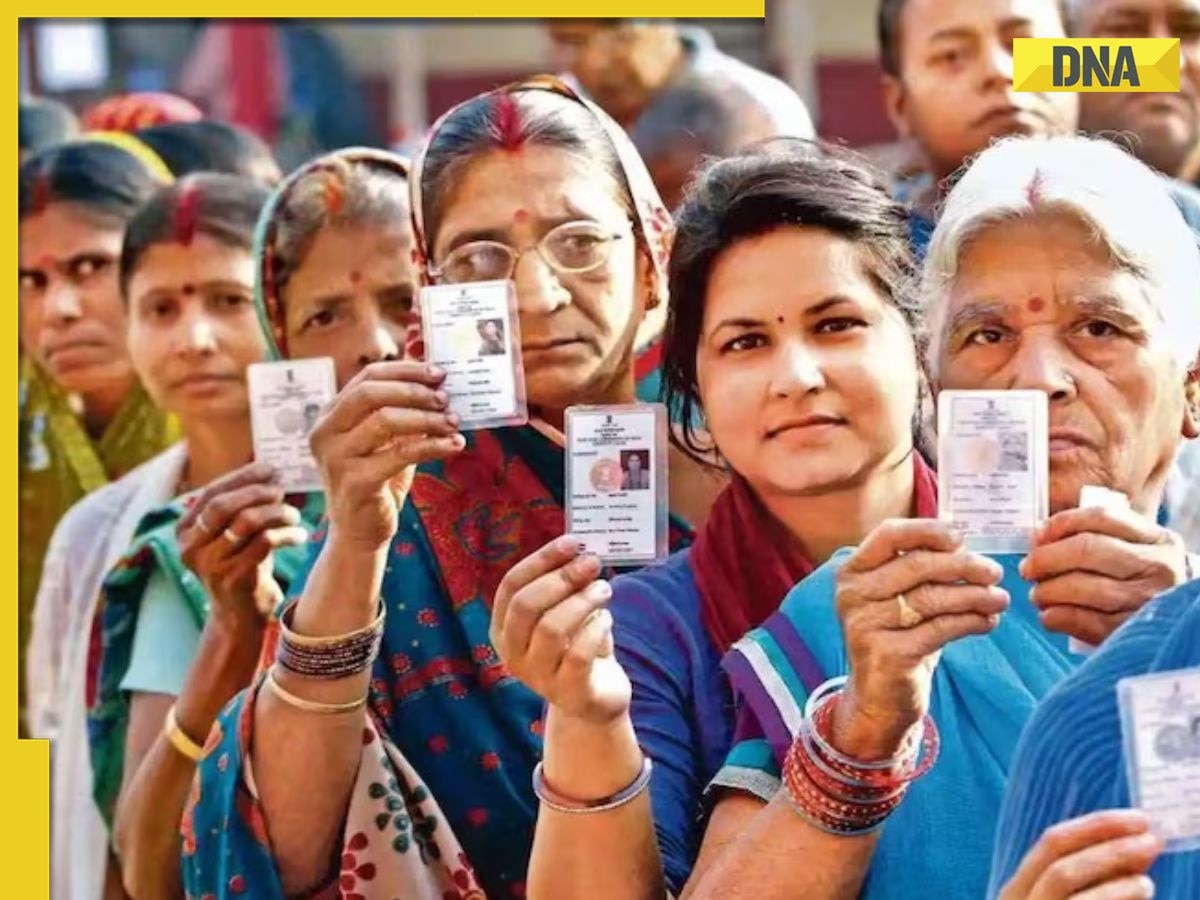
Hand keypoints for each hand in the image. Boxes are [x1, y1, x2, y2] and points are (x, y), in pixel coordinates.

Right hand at [178, 463, 307, 629]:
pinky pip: (265, 543)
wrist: (239, 616)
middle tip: (281, 490)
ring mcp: (211, 564)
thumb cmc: (240, 565)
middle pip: (223, 505)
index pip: (210, 493)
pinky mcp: (234, 578)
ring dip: (276, 513)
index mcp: (185, 530)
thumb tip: (270, 470)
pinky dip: (286, 534)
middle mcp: (192, 547)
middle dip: (257, 492)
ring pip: (246, 522)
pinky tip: (298, 536)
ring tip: (294, 515)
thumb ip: (240, 506)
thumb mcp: (232, 535)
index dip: (241, 477)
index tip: (269, 469)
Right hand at [309, 361, 463, 551]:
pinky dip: (432, 446)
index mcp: (330, 414)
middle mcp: (325, 432)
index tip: (439, 373)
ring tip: (453, 422)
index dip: (405, 370)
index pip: (367, 376)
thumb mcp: (387, 440)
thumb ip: (402, 409)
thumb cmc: (377, 480)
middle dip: (414, 390)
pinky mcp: (354, 482)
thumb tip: (433, 373)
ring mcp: (335, 457)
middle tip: (446, 398)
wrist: (360, 532)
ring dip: (427, 418)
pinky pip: (399, 454)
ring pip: (384, 421)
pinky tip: (454, 445)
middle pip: (370, 392)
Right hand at [491, 536, 629, 724]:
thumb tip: (578, 549)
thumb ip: (564, 585)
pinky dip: (595, 629)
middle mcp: (513, 654)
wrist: (593, 699)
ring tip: (604, 589)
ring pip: (552, 629)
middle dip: (561, 578)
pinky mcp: (569, 693)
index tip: (571, 542)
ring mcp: (538, 677)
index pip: (511, 586)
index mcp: (504, 629)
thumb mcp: (564, 613)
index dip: (541, 560)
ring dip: (582, 601)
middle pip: (526, 606)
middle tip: (592, 564)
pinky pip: (579, 655)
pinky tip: (606, 619)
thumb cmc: (577, 645)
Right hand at [833, 519, 1009, 759]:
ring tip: (1000, 599)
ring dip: (975, 596)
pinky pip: (941, 629)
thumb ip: (918, 568)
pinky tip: (988, 621)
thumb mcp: (897, 597)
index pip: (889, 535)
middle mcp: (852, 595)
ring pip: (933, 598)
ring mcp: (866, 625)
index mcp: (852, 572)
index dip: (928, 531)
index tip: (961, 539)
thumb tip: (964, 542)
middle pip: (918, 565)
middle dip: (965, 566)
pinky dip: (972, 622)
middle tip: (995, 573)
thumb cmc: (896, 637)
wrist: (878, 698)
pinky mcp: (888, 654)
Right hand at [998, 810, 1162, 899]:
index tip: (1136, 818)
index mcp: (1018, 889)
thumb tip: (1134, 846)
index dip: (1095, 826)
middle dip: (1106, 843)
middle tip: (1150, 836)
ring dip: (1109, 869)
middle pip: (1056, 859)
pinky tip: (1142, 889)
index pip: (1051, 843)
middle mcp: (1018, 899)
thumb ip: (1092, 880)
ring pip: (1061, 879)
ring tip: (1148, 873)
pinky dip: (1114, 896)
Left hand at [1021, 507, 1187, 645]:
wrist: (1176, 624)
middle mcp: (1158, 567)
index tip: (1036, 537)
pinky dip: (1058, 617)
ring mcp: (1148, 600)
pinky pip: (1085, 621)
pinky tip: (1049, 616)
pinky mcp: (1132, 631)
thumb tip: (1040, 536)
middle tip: (1028, 569)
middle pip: (1088, 550)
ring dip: (1049, 591)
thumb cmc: (1138, 583)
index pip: (1100, 517)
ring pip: (1085, 587)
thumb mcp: (1133, 552)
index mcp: (1156, 539)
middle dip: (1047, 558)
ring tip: (1038, 595)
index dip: (1060, 524)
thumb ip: (1097, 537)